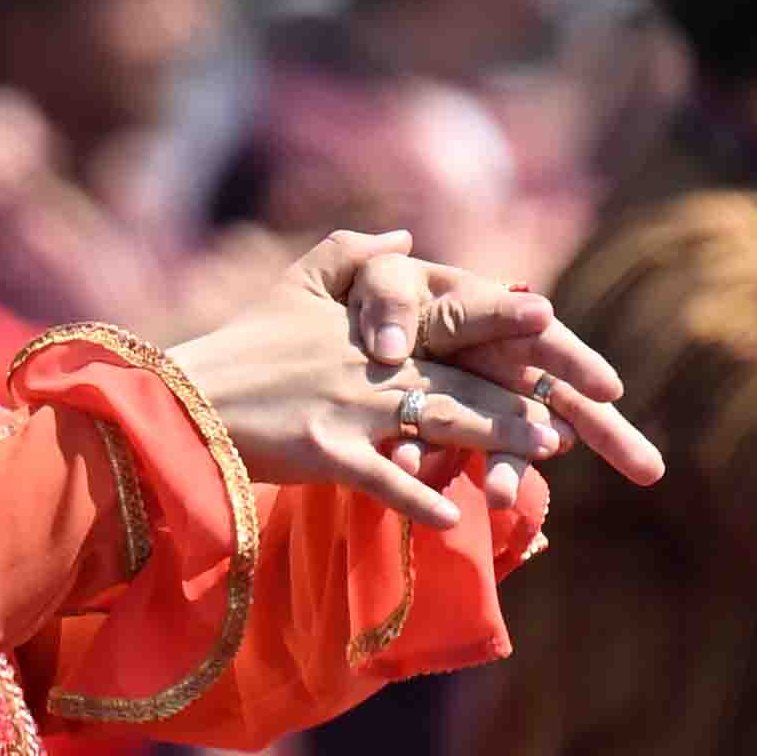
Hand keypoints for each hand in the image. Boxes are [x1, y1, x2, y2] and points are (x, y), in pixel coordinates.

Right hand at [159, 228, 655, 527]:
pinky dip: (421, 498)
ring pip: (440, 423)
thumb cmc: (241, 345)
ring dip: (498, 439)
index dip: (503, 318)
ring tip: (547, 453)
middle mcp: (368, 363)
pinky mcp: (323, 452)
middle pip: (463, 379)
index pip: (451, 316)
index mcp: (369, 326)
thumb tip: (407, 238)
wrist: (180, 399)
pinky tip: (458, 517)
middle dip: (524, 398)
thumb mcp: (294, 283)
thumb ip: (352, 254)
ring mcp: (348, 408)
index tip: (553, 319)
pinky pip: (383, 479)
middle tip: (577, 415)